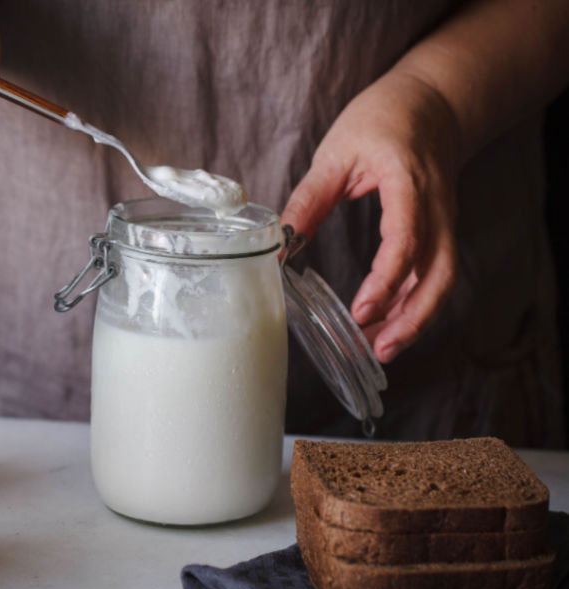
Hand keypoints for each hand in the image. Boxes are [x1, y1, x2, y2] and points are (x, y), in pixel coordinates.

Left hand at [281, 70, 459, 363]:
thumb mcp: (336, 153)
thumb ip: (308, 201)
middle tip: (377, 351)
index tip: (361, 312)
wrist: (434, 101)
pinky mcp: (439, 230)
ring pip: (442, 281)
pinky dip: (413, 303)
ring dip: (414, 320)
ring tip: (380, 349)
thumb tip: (280, 246)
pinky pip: (434, 274)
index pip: (405, 242)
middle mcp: (436, 209)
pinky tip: (388, 321)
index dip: (386, 281)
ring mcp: (444, 221)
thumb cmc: (384, 118)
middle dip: (412, 320)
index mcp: (408, 184)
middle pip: (439, 275)